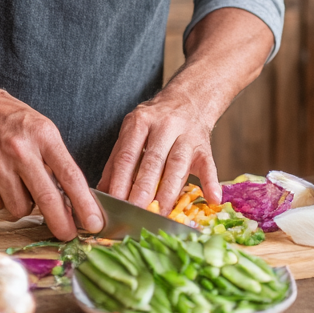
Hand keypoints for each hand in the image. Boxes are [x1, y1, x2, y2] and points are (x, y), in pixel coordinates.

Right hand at [0, 85, 102, 240]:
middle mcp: (19, 149)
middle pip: (46, 198)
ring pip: (19, 207)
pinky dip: (2, 199)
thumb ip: (56, 161)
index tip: (94, 223)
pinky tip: (0, 179)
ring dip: (24, 205)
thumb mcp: (42, 129)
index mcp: (43, 135)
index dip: (84, 204)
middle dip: (61, 222)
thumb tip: (73, 200)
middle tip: (68, 234)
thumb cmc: (11, 120)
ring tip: (20, 184)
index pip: (69, 175)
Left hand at [97, 85, 220, 215]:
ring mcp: (186, 136)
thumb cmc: (155, 123)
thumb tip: (100, 193)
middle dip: (143, 188)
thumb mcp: (132, 132)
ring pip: (177, 165)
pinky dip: (211, 183)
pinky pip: (209, 166)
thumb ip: (116, 162)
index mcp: (140, 123)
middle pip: (152, 161)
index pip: (128, 155)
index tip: (114, 202)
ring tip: (162, 212)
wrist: (188, 99)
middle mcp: (164, 127)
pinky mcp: (204, 147)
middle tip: (135, 211)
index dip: (120, 180)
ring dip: (169, 191)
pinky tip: (213, 199)